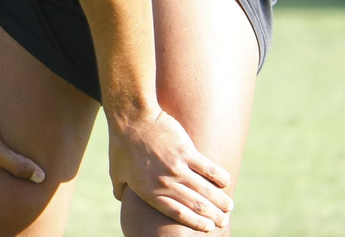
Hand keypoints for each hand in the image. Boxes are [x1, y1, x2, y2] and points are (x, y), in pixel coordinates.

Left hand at [107, 108, 232, 231]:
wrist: (130, 118)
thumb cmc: (121, 144)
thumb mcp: (116, 172)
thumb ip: (120, 189)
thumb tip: (121, 200)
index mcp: (150, 192)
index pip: (179, 214)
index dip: (196, 223)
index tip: (208, 227)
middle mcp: (165, 183)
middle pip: (197, 206)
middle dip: (214, 216)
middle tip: (223, 220)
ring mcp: (177, 168)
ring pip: (206, 191)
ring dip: (221, 201)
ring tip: (228, 206)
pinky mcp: (186, 152)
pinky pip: (209, 169)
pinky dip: (221, 178)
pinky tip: (226, 183)